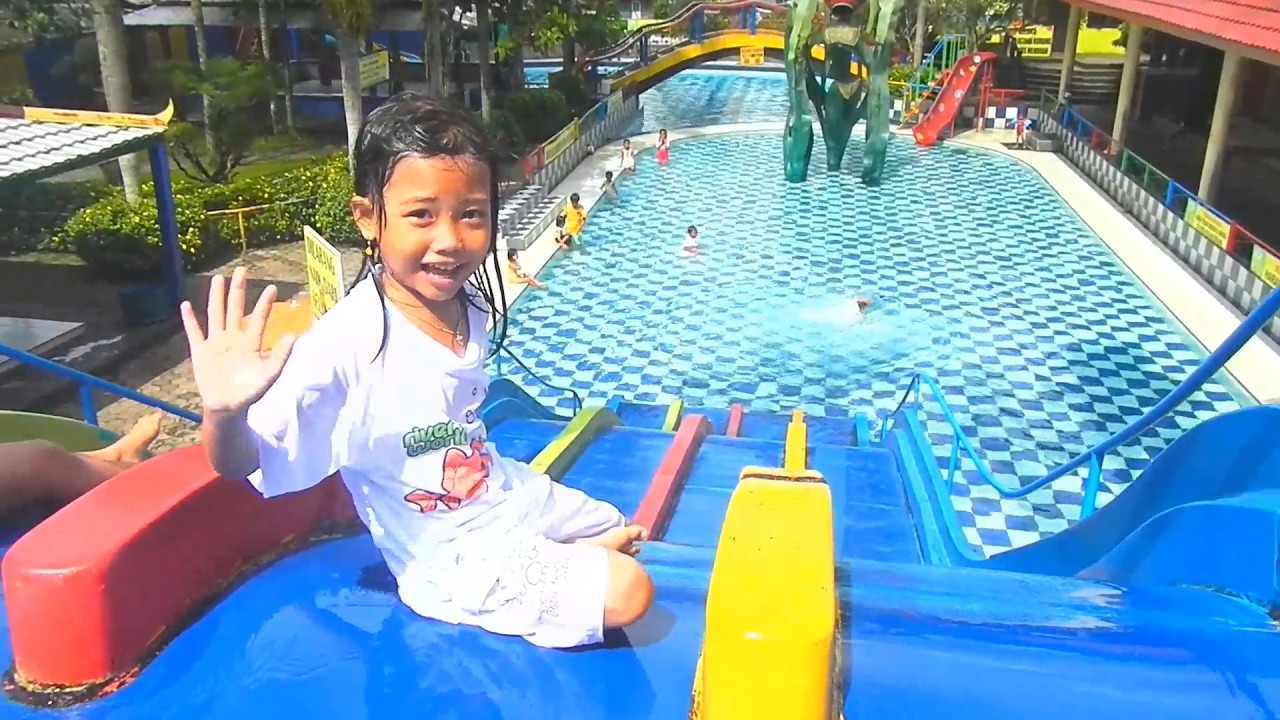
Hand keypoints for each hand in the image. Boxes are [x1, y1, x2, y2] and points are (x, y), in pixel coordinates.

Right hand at [181, 267, 295, 415]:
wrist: (229, 407)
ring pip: (216, 314)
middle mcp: (233, 338)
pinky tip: (186, 304)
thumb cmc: (251, 392)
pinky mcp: (201, 352)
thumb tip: (293, 335)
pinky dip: (189, 320)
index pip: (259, 318)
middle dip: (238, 289)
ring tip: (218, 279)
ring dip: (216, 297)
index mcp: (251, 342)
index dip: (265, 303)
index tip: (272, 287)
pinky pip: (194, 332)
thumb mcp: (270, 374)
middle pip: (235, 308)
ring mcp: (216, 343)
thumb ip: (281, 355)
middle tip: (242, 269)